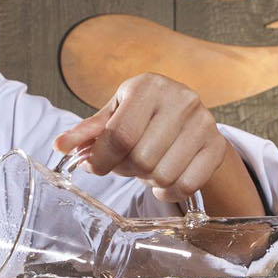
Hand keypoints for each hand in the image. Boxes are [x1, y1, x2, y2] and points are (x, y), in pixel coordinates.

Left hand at [54, 72, 235, 203]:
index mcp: (149, 86)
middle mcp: (181, 100)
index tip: (95, 166)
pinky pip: (186, 185)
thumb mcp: (114, 114)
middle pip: (141, 159)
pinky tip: (163, 179)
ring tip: (147, 166)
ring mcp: (204, 123)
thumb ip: (87, 132)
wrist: (186, 115)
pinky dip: (168, 191)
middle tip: (127, 163)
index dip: (101, 159)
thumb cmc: (143, 114)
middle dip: (126, 169)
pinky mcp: (217, 147)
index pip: (119, 135)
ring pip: (163, 174)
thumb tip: (60, 147)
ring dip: (147, 180)